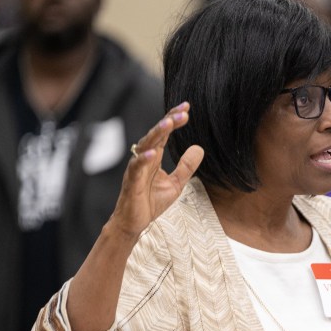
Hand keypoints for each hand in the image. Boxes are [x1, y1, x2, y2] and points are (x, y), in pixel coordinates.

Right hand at [109, 102, 203, 238]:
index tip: (186, 107)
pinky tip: (153, 153)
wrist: (134, 223)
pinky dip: (144, 160)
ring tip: (169, 123)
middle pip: (155, 135)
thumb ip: (186, 166)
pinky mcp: (131, 183)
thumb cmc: (151, 201)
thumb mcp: (176, 183)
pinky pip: (136, 168)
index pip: (164, 133)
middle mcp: (143, 158)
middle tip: (183, 112)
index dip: (173, 119)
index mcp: (154, 157)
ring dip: (157, 134)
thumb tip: (199, 148)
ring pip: (145, 146)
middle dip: (168, 121)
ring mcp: (136, 169)